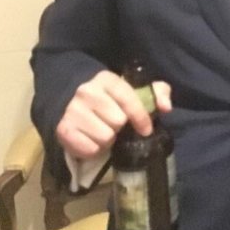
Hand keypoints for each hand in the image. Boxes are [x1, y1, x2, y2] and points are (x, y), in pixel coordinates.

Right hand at [55, 69, 172, 159]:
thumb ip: (155, 94)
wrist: (70, 103)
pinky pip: (89, 149)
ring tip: (102, 132)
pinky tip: (91, 140)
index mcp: (105, 79)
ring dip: (107, 140)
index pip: (128, 98)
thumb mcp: (133, 91)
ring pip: (105, 137)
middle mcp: (86, 92)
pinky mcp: (63, 129)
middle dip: (120, 127)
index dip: (140, 116)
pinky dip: (93, 149)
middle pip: (117, 121)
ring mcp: (72, 110)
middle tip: (114, 125)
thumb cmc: (109, 99)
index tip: (146, 128)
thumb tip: (166, 106)